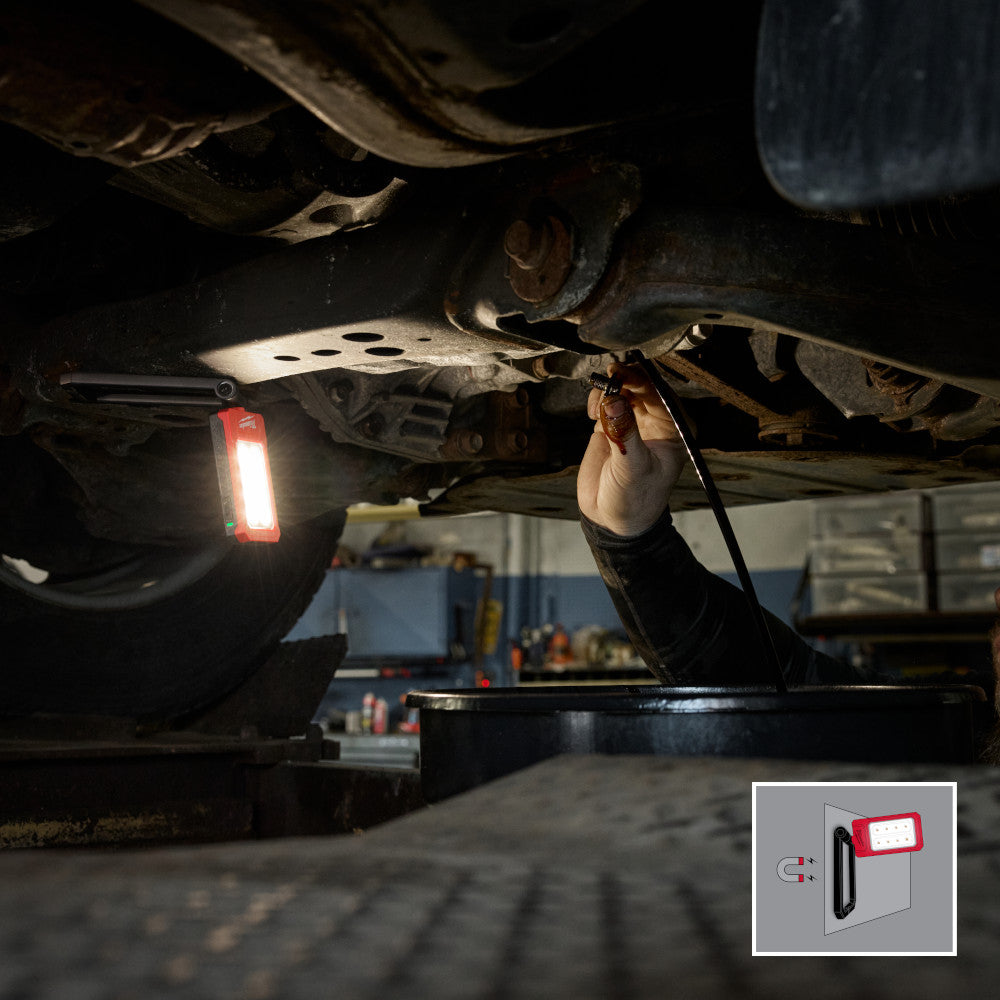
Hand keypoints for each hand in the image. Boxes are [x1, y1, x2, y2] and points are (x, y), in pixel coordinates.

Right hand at [577, 362, 686, 535]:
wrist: (612, 519)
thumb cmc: (634, 500)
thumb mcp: (632, 468)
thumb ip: (624, 434)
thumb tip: (613, 402)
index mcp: (674, 430)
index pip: (660, 394)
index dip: (642, 380)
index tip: (622, 373)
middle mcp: (657, 422)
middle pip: (642, 386)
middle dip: (624, 379)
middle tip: (608, 376)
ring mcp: (633, 422)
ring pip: (623, 389)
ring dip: (609, 389)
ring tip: (597, 406)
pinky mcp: (612, 426)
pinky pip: (606, 401)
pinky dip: (597, 399)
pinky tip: (592, 412)